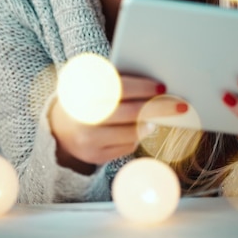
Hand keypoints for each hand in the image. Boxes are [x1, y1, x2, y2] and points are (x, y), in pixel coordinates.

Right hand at [49, 75, 186, 172]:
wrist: (59, 128)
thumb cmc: (85, 99)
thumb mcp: (92, 83)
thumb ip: (117, 82)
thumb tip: (156, 88)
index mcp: (83, 90)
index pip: (119, 88)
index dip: (142, 88)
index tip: (161, 88)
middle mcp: (83, 115)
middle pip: (130, 113)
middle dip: (158, 108)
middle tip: (178, 106)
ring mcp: (88, 138)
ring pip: (131, 133)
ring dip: (149, 124)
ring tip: (157, 118)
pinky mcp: (94, 155)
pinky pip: (126, 147)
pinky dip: (137, 137)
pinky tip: (139, 129)